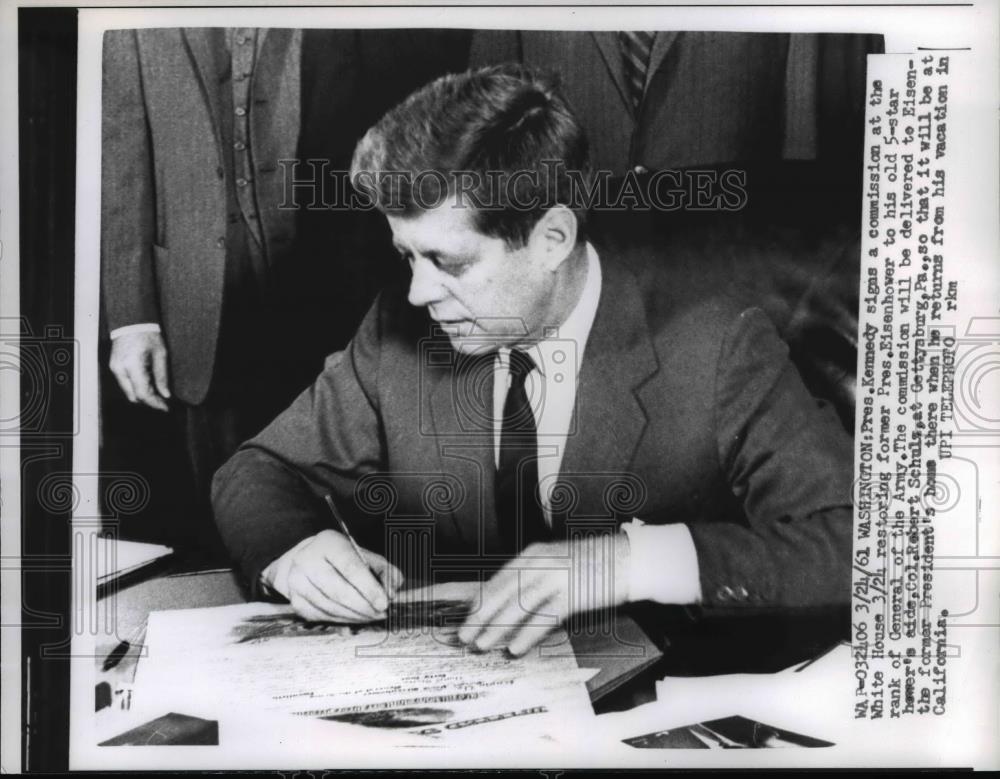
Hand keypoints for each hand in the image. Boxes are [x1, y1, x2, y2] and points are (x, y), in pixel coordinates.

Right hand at [109, 330, 170, 410]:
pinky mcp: (114, 366)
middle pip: (134, 396)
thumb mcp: (161, 355)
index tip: (165, 407)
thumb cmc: (148, 334)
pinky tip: (147, 383)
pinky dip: (136, 387)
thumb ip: (162, 376)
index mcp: (133, 366)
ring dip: (142, 394)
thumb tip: (165, 394)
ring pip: (128, 392)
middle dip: (149, 401)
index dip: (155, 403)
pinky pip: (125, 384)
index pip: (143, 393)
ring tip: (157, 392)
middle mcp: (121, 369)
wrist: (131, 321)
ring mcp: (115, 368)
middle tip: (163, 401)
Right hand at [266, 530, 404, 622]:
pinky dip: (342, 620)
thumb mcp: (363, 555)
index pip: (350, 567)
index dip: (369, 587)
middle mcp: (307, 560)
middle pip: (338, 591)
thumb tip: (392, 590)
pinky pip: (322, 616)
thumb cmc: (341, 558)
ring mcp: (297, 582)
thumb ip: (383, 570)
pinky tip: (355, 618)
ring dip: (355, 616)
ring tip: (372, 616)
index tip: (385, 602)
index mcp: (328, 543)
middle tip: (382, 613)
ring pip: (331, 607)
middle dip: (364, 607)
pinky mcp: (296, 601)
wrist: (306, 561)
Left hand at [457, 533, 630, 655]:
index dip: (479, 602)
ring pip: (518, 605)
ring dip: (497, 628)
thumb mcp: (555, 563)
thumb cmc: (592, 564)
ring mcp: (556, 577)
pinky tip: (516, 648)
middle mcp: (540, 563)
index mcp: (533, 555)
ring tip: (482, 645)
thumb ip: (532, 578)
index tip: (465, 618)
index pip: (498, 580)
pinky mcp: (573, 594)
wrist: (628, 559)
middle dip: (480, 617)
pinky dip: (528, 634)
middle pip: (501, 593)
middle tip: (464, 636)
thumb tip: (507, 604)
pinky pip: (544, 618)